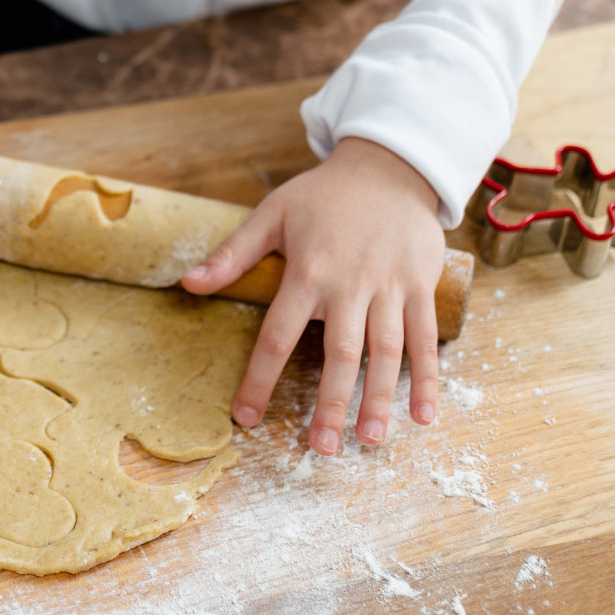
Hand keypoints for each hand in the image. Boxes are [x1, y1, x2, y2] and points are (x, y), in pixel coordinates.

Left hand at [179, 138, 444, 454]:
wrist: (389, 166)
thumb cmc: (323, 195)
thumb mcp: (272, 214)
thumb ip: (232, 254)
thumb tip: (186, 283)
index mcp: (308, 271)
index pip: (277, 334)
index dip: (260, 378)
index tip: (247, 417)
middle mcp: (350, 284)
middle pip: (338, 352)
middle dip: (329, 403)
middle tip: (321, 448)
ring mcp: (390, 287)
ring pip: (386, 352)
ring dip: (379, 398)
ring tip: (371, 440)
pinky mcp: (422, 287)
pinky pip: (426, 340)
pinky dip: (428, 379)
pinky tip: (424, 416)